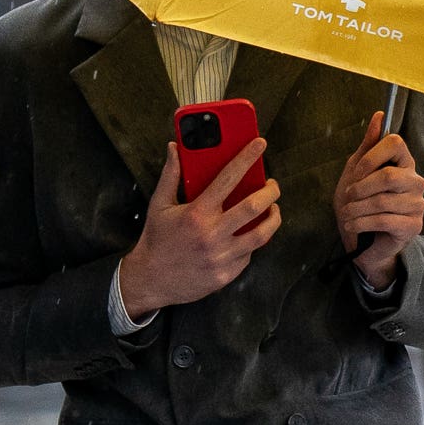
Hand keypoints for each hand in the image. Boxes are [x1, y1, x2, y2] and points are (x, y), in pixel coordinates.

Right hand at [118, 141, 279, 320]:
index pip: (229, 178)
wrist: (150, 280)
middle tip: (272, 186)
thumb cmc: (156, 239)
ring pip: (261, 235)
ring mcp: (221, 257)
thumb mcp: (159, 205)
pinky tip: (251, 233)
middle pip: (255, 206)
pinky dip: (253, 241)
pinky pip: (249, 254)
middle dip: (271, 191)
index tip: (260, 144)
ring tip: (272, 209)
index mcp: (197, 213)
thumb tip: (174, 148)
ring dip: (273, 218)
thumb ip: (171, 175)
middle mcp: (212, 234)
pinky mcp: (226, 274)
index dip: (247, 157)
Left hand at [335, 111, 423, 289]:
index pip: (395, 143)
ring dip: (357, 208)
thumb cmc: (360, 203)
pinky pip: (385, 220)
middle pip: (387, 175)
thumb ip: (368, 145)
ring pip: (383, 201)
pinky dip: (362, 223)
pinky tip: (353, 226)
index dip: (370, 157)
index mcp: (404, 163)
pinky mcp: (413, 226)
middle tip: (348, 197)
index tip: (355, 173)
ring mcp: (417, 204)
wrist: (362, 241)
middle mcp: (416, 181)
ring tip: (347, 215)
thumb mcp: (357, 171)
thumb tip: (380, 115)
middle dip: (360, 188)